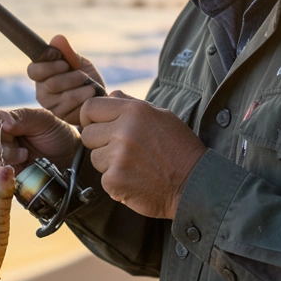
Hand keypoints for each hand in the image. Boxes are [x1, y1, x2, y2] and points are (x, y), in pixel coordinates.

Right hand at [0, 107, 80, 174]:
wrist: (69, 158)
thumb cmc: (55, 134)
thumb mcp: (44, 119)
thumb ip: (23, 116)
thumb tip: (4, 123)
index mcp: (1, 121)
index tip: (11, 131)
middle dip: (6, 146)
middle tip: (25, 148)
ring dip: (10, 160)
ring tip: (27, 157)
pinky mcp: (4, 179)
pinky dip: (10, 174)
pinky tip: (24, 169)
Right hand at [27, 34, 104, 124]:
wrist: (99, 96)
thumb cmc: (85, 76)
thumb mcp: (79, 62)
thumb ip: (68, 52)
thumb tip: (58, 39)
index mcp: (41, 75)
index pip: (34, 70)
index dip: (48, 65)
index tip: (63, 61)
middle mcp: (42, 92)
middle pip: (52, 84)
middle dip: (72, 77)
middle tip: (84, 75)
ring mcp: (52, 107)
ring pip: (66, 97)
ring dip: (82, 88)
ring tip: (91, 86)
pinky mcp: (64, 117)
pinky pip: (75, 109)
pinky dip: (86, 100)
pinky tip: (91, 97)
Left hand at [79, 90, 205, 219]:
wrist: (194, 185)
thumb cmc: (179, 148)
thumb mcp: (161, 116)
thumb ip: (130, 104)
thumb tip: (109, 95)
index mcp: (134, 111)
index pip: (89, 108)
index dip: (89, 117)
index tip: (97, 126)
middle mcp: (123, 131)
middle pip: (87, 134)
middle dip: (100, 142)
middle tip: (121, 149)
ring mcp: (117, 157)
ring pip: (94, 157)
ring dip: (108, 162)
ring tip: (133, 164)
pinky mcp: (114, 181)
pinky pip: (102, 177)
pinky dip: (116, 180)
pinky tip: (135, 179)